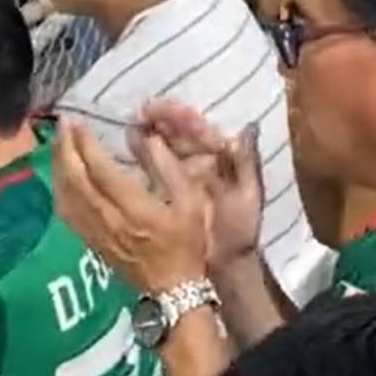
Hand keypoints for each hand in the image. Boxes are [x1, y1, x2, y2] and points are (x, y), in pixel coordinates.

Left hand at [52, 120, 209, 295]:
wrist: (173, 289)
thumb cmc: (186, 244)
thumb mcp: (191, 203)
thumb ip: (169, 169)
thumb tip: (148, 138)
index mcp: (135, 209)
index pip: (101, 171)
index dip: (86, 145)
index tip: (78, 122)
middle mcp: (109, 220)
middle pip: (76, 181)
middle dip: (66, 150)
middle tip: (63, 125)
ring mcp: (96, 233)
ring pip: (66, 197)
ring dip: (59, 168)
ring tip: (58, 144)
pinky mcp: (91, 242)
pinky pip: (66, 213)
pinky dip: (60, 190)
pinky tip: (61, 177)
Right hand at [136, 99, 265, 266]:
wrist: (223, 265)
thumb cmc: (239, 231)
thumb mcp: (248, 197)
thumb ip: (246, 163)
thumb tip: (248, 127)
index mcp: (221, 158)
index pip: (200, 130)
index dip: (183, 117)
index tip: (165, 110)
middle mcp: (199, 160)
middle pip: (178, 132)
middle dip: (160, 119)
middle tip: (141, 112)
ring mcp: (180, 174)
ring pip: (163, 145)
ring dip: (147, 132)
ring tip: (131, 125)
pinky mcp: (164, 189)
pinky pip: (151, 166)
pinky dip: (139, 154)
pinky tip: (127, 144)